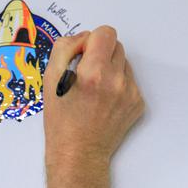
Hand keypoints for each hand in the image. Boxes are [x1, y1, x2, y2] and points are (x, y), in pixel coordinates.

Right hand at [43, 26, 144, 167]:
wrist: (78, 154)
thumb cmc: (61, 121)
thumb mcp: (50, 80)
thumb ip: (65, 49)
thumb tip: (83, 38)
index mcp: (94, 72)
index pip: (105, 33)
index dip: (91, 41)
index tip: (82, 57)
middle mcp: (116, 81)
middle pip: (117, 45)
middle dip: (101, 54)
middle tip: (86, 75)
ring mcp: (131, 93)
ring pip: (124, 63)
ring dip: (110, 69)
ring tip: (95, 91)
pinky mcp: (138, 103)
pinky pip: (129, 81)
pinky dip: (117, 86)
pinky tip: (103, 102)